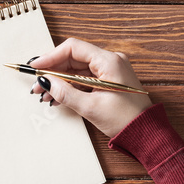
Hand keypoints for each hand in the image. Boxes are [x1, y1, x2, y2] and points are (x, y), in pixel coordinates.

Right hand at [30, 38, 152, 138]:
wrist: (147, 135)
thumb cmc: (125, 121)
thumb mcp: (91, 107)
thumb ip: (65, 93)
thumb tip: (46, 82)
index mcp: (109, 61)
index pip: (73, 48)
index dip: (51, 56)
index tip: (36, 67)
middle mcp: (110, 61)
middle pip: (73, 58)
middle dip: (53, 72)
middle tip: (37, 85)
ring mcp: (110, 71)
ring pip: (77, 70)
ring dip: (60, 81)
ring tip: (44, 95)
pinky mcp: (109, 82)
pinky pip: (85, 79)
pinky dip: (71, 87)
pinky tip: (57, 97)